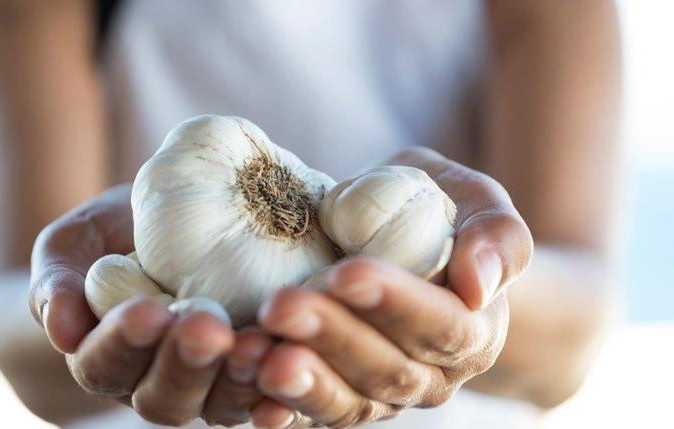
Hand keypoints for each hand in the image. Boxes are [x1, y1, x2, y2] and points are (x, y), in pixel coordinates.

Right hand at [28, 184, 270, 425]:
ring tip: (256, 346)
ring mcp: (211, 385)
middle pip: (166, 397)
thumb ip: (58, 280)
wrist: (173, 226)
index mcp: (109, 357)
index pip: (105, 365)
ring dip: (238, 382)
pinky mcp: (256, 375)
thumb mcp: (78, 242)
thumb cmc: (119, 234)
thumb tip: (62, 330)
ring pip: (219, 405)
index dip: (123, 344)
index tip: (147, 310)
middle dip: (185, 365)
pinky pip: (268, 397)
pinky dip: (280, 394)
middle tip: (206, 328)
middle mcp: (158, 382)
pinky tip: (295, 370)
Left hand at [252, 147, 532, 427]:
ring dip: (301, 382)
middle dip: (331, 338)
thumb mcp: (478, 205)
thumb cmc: (442, 215)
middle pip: (385, 369)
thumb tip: (479, 286)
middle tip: (281, 305)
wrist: (406, 241)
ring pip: (347, 402)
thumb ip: (496, 238)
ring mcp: (381, 395)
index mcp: (472, 333)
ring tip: (257, 356)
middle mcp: (430, 376)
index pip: (441, 326)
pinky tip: (251, 397)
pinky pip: (312, 415)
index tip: (347, 273)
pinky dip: (280, 408)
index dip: (395, 304)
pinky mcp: (338, 396)